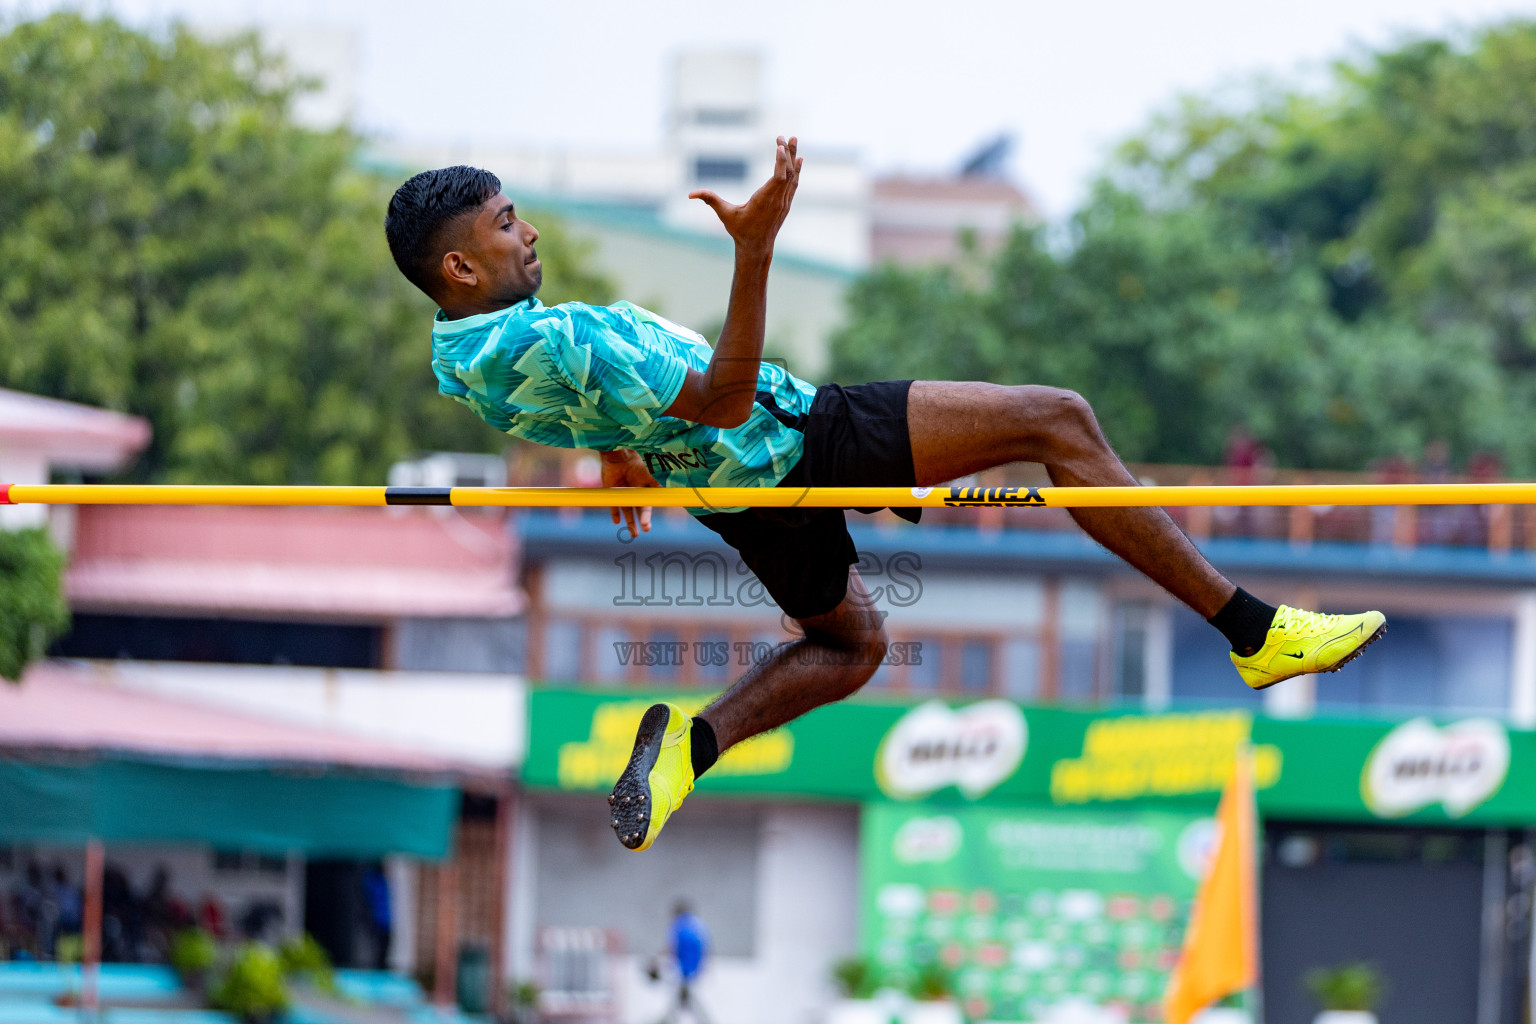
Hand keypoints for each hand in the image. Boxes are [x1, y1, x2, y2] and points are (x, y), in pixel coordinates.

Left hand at [601, 450, 657, 537]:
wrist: (620, 455)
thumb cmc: (637, 464)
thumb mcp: (650, 476)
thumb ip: (658, 486)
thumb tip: (669, 497)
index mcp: (644, 491)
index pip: (646, 508)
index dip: (646, 518)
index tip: (647, 527)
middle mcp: (634, 494)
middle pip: (638, 512)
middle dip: (640, 523)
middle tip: (642, 532)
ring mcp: (623, 494)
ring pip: (627, 512)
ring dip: (629, 523)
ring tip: (633, 534)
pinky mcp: (612, 492)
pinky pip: (613, 506)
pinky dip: (615, 514)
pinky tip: (617, 522)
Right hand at [689, 136, 800, 256]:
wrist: (756, 247)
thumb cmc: (740, 231)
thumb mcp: (725, 215)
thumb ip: (710, 200)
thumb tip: (691, 194)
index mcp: (764, 201)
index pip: (778, 178)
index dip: (781, 162)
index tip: (779, 146)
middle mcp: (777, 201)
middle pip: (787, 173)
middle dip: (786, 153)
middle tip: (783, 136)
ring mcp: (784, 202)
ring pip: (792, 177)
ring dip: (793, 158)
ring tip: (793, 139)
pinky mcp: (786, 204)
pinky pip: (794, 184)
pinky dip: (796, 170)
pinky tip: (798, 158)